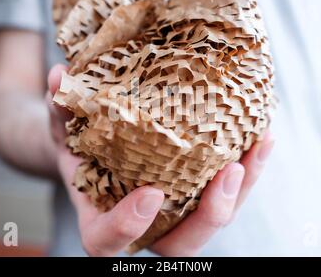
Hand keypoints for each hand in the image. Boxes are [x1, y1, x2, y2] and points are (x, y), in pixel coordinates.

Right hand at [47, 64, 273, 256]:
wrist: (99, 149)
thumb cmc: (79, 145)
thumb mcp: (64, 128)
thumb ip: (61, 111)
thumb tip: (57, 77)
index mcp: (101, 216)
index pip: (107, 240)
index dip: (128, 225)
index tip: (151, 193)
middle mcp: (144, 223)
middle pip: (180, 244)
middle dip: (209, 216)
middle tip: (230, 171)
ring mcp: (174, 212)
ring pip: (212, 218)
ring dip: (241, 188)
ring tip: (259, 144)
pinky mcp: (196, 193)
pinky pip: (227, 192)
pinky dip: (249, 167)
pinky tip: (263, 135)